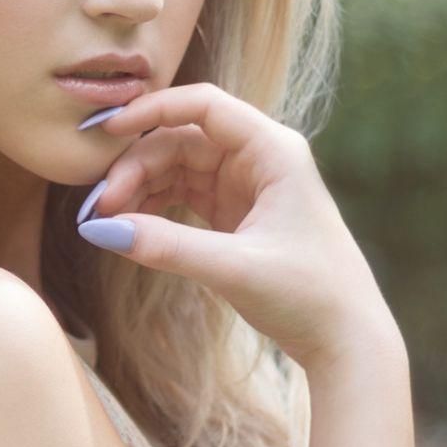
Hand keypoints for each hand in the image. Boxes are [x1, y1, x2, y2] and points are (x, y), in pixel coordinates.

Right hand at [75, 83, 395, 371]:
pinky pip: (184, 195)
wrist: (346, 341)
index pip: (203, 106)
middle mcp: (260, 158)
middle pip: (180, 140)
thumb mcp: (234, 269)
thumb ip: (167, 246)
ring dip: (140, 189)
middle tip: (100, 208)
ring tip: (105, 222)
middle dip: (136, 167)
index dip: (151, 110)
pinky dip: (154, 208)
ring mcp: (246, 185)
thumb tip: (101, 229)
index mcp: (273, 150)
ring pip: (178, 167)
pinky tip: (129, 228)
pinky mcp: (236, 214)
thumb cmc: (310, 296)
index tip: (107, 131)